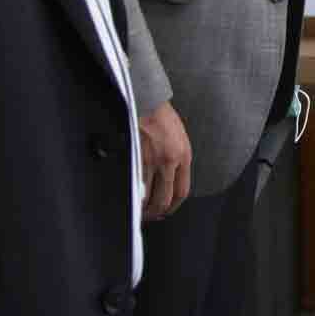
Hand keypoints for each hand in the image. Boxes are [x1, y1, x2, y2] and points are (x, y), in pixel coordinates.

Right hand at [138, 100, 191, 218]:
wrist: (147, 100)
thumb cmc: (162, 117)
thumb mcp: (179, 138)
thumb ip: (177, 160)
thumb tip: (169, 182)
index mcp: (184, 155)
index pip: (181, 192)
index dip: (173, 206)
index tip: (167, 210)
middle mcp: (170, 160)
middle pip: (165, 199)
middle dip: (158, 212)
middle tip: (152, 216)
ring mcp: (152, 160)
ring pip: (148, 195)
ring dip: (144, 208)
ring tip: (140, 212)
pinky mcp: (136, 157)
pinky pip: (135, 184)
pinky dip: (133, 195)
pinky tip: (130, 198)